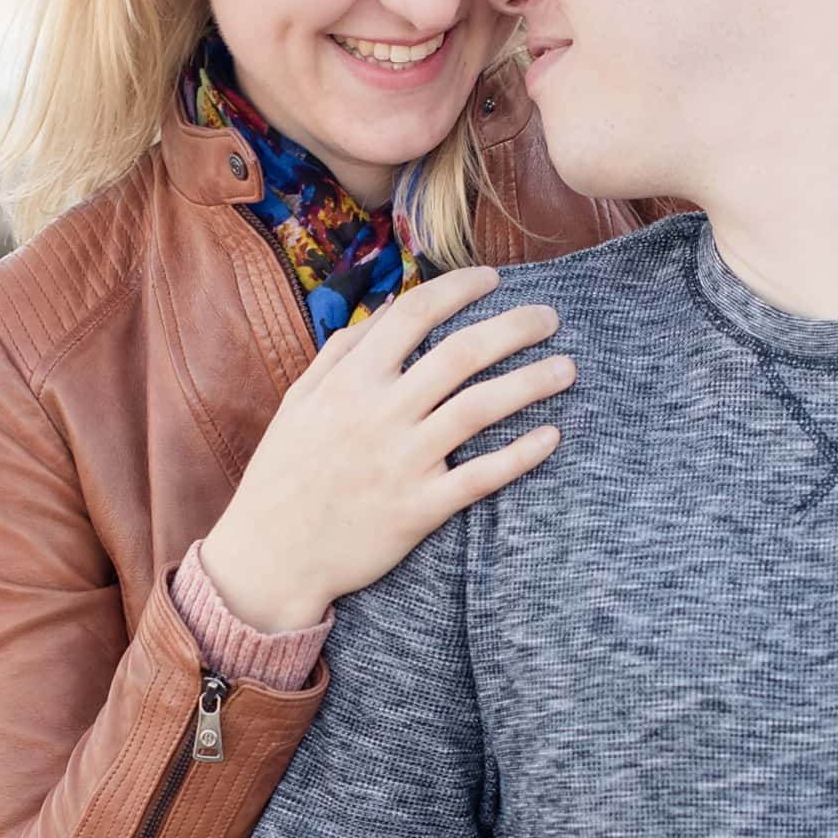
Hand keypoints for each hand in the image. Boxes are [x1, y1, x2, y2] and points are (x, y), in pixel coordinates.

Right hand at [198, 266, 574, 633]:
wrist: (270, 557)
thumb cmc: (283, 476)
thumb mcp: (297, 404)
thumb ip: (337, 355)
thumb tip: (379, 315)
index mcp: (349, 382)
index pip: (412, 314)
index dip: (457, 289)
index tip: (492, 279)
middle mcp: (379, 414)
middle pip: (461, 353)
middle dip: (514, 327)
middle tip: (551, 317)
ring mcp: (402, 462)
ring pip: (480, 408)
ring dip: (531, 382)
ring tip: (567, 368)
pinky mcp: (418, 509)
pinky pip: (481, 476)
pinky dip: (521, 454)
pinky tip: (551, 436)